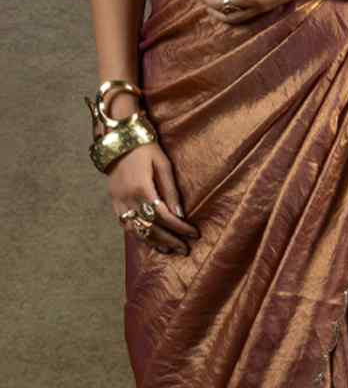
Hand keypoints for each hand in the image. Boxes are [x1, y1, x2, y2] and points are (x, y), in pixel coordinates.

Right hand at [106, 141, 199, 255]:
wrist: (118, 137)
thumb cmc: (145, 148)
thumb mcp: (162, 164)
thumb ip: (171, 190)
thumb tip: (180, 215)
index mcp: (142, 187)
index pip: (164, 216)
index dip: (180, 228)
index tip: (194, 234)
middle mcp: (128, 197)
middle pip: (151, 227)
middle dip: (170, 240)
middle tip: (185, 249)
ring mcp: (118, 201)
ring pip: (136, 230)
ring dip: (154, 242)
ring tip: (170, 250)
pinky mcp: (113, 201)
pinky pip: (125, 225)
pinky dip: (139, 235)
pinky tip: (151, 241)